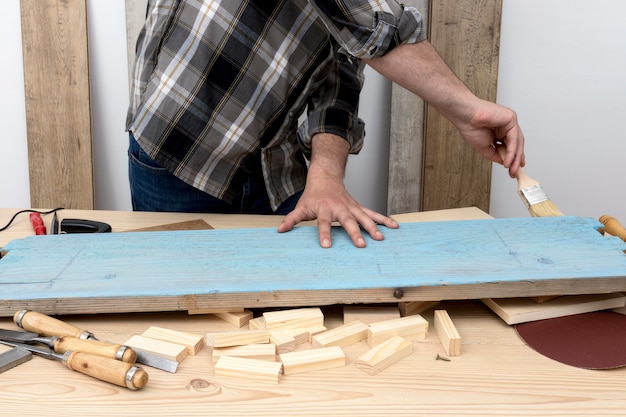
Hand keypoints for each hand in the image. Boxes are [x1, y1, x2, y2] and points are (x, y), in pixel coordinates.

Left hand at [277, 134, 397, 247]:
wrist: (325, 177)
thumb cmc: (313, 195)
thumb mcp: (301, 206)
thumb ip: (292, 219)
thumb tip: (280, 230)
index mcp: (325, 208)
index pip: (323, 222)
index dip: (324, 233)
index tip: (326, 246)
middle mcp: (340, 207)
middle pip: (348, 220)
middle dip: (355, 232)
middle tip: (361, 245)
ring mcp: (351, 207)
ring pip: (364, 217)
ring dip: (373, 227)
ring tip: (381, 238)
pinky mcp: (359, 207)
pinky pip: (372, 214)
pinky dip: (383, 219)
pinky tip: (394, 226)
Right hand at [454, 98, 525, 177]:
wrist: (466, 117)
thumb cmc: (470, 127)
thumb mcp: (485, 148)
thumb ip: (495, 155)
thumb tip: (504, 162)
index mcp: (499, 130)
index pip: (511, 145)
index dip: (513, 158)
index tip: (514, 169)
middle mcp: (506, 125)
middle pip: (516, 144)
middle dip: (516, 160)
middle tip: (514, 172)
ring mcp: (509, 121)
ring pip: (517, 142)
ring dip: (515, 157)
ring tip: (511, 168)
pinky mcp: (511, 118)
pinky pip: (514, 138)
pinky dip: (512, 151)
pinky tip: (508, 160)